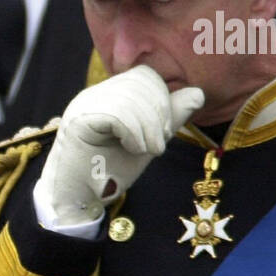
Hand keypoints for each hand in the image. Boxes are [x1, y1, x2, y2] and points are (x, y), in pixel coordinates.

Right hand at [33, 66, 204, 225]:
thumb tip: (197, 94)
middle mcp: (93, 95)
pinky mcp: (78, 121)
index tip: (162, 134)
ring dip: (149, 128)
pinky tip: (133, 150)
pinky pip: (117, 114)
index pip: (144, 76)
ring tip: (147, 151)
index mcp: (108, 95)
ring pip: (131, 97)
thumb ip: (169, 119)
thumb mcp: (147, 142)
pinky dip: (134, 134)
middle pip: (140, 80)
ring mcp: (83, 105)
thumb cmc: (108, 173)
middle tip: (157, 146)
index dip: (162, 99)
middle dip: (160, 113)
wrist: (78, 200)